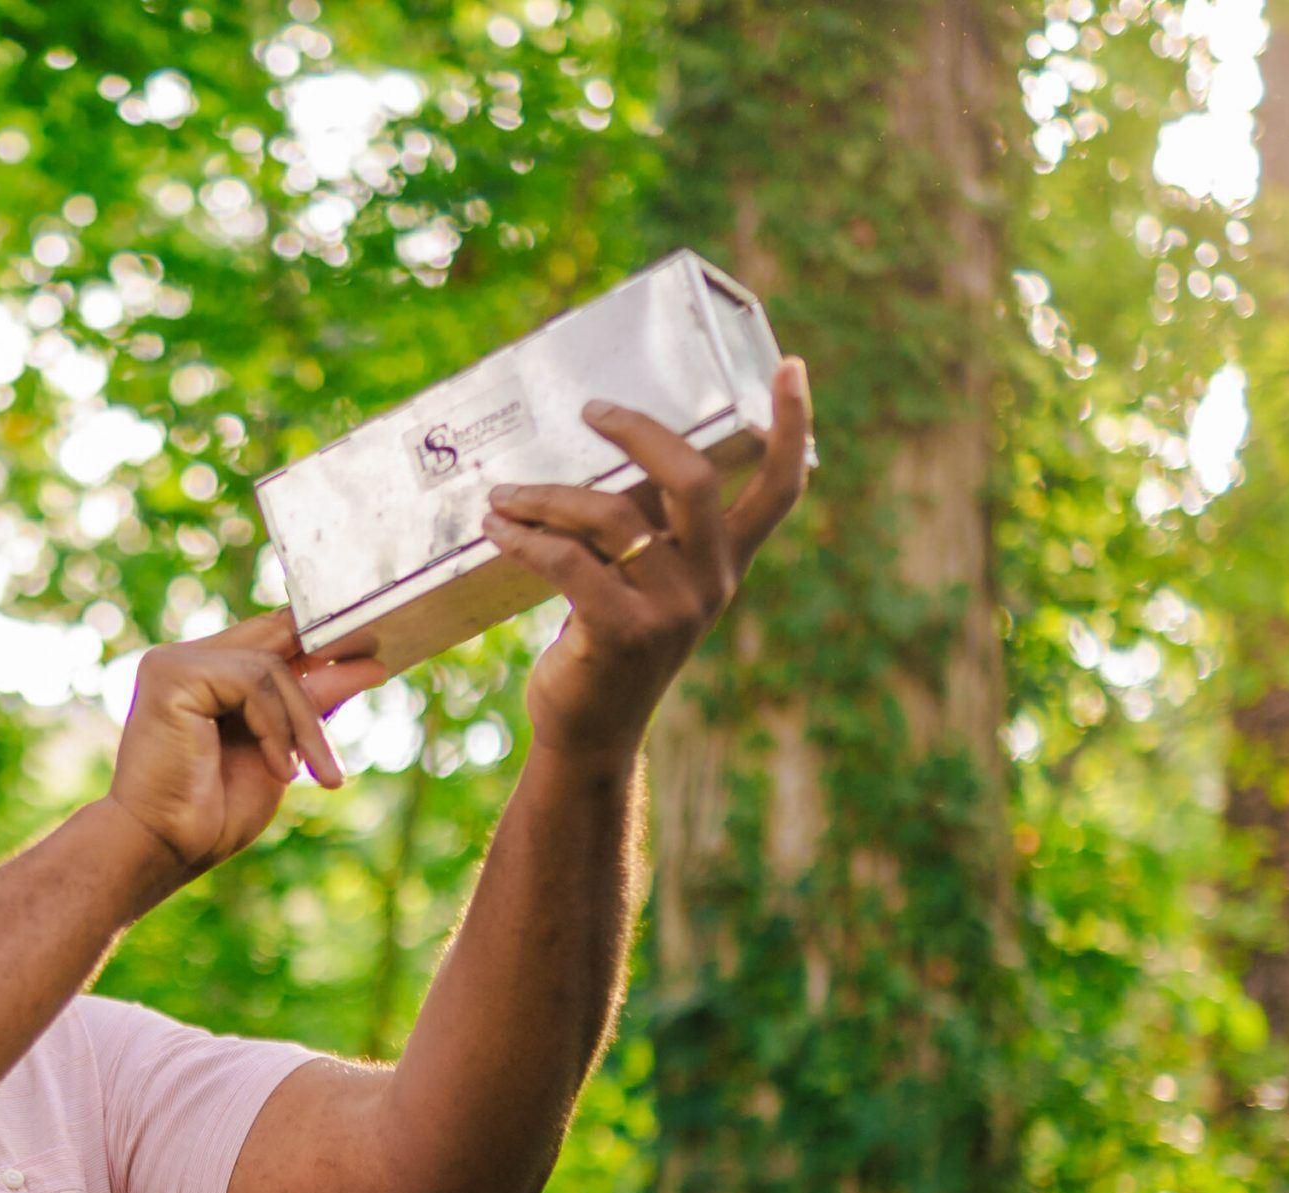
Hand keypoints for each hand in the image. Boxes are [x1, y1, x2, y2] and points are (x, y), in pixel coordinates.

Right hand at [107, 608, 391, 874]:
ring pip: (271, 667)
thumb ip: (311, 706)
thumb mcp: (282, 752)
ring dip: (305, 724)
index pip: (271, 636)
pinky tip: (281, 771)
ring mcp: (175, 662)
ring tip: (321, 774)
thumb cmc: (212, 813)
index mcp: (207, 675)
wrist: (165, 849)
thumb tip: (366, 665)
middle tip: (378, 670)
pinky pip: (252, 681)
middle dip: (328, 661)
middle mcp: (187, 660)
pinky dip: (276, 727)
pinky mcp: (172, 673)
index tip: (373, 654)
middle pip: (276, 638)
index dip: (319, 638)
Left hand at [483, 355, 812, 769]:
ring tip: (503, 496)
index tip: (790, 365)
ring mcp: (671, 610)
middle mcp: (711, 582)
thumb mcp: (647, 585)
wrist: (591, 732)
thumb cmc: (610, 643)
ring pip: (609, 516)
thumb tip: (599, 458)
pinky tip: (497, 530)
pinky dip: (524, 538)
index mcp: (727, 562)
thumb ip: (646, 531)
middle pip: (690, 478)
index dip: (792, 425)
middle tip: (593, 410)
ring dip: (545, 496)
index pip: (780, 488)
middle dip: (638, 431)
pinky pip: (566, 562)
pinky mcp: (622, 633)